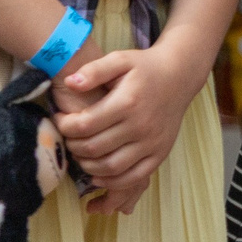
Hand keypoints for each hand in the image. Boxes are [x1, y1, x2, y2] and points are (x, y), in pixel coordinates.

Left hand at [51, 39, 210, 214]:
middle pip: (94, 148)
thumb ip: (93, 70)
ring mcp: (152, 142)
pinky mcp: (160, 153)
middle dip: (73, 146)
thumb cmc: (145, 67)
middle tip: (69, 137)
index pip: (84, 125)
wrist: (180, 75)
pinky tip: (99, 175)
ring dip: (88, 166)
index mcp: (127, 102)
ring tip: (81, 153)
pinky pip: (133, 177)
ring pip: (110, 167)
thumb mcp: (120, 60)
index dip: (64, 126)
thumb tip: (70, 83)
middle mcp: (141, 125)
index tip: (60, 119)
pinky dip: (112, 181)